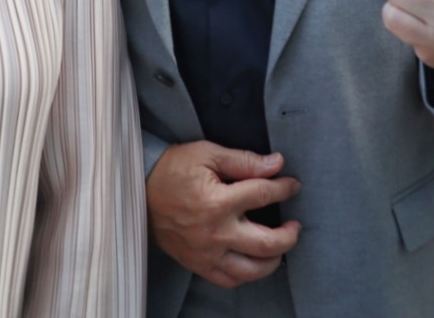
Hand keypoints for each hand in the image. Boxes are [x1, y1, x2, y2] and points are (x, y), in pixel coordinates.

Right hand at [145, 141, 301, 287]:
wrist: (138, 190)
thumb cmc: (172, 169)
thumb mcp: (207, 154)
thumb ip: (244, 161)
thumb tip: (276, 164)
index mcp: (218, 202)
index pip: (264, 195)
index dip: (284, 188)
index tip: (292, 185)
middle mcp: (215, 233)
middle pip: (267, 243)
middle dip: (289, 235)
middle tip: (295, 225)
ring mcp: (206, 253)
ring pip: (251, 270)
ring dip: (273, 260)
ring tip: (281, 248)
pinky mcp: (197, 264)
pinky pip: (228, 280)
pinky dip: (246, 275)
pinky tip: (254, 262)